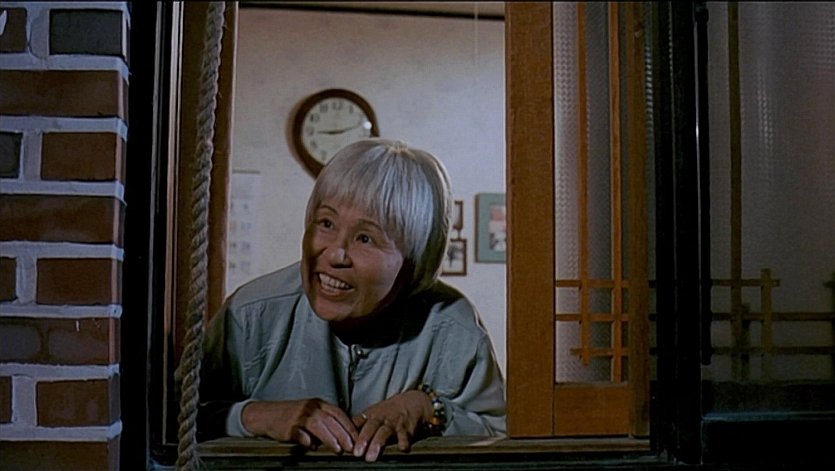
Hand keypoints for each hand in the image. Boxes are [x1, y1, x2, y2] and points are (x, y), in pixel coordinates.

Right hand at [241, 399, 357, 453]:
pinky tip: (312, 447)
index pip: (339, 413)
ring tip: (338, 450)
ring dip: (331, 439)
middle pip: (332, 420)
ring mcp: (300, 415)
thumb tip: (343, 438)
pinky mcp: (289, 426)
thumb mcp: (311, 415)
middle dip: (344, 434)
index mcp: (319, 404)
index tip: (358, 437)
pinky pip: (301, 435)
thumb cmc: (291, 417)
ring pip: (320, 426)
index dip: (350, 425)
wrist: (266, 415)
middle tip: (352, 447)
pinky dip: (308, 442)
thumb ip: (326, 423)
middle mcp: (311, 407)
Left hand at [351, 390, 432, 461]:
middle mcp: (381, 419)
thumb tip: (341, 438)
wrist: (413, 402)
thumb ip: (359, 426)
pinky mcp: (407, 429)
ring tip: (372, 456)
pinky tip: (402, 448)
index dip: (350, 434)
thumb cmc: (389, 412)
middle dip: (363, 440)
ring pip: (385, 432)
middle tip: (356, 453)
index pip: (357, 424)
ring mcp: (394, 424)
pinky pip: (406, 436)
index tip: (344, 445)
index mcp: (370, 416)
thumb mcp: (372, 414)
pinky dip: (404, 442)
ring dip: (378, 443)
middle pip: (370, 428)